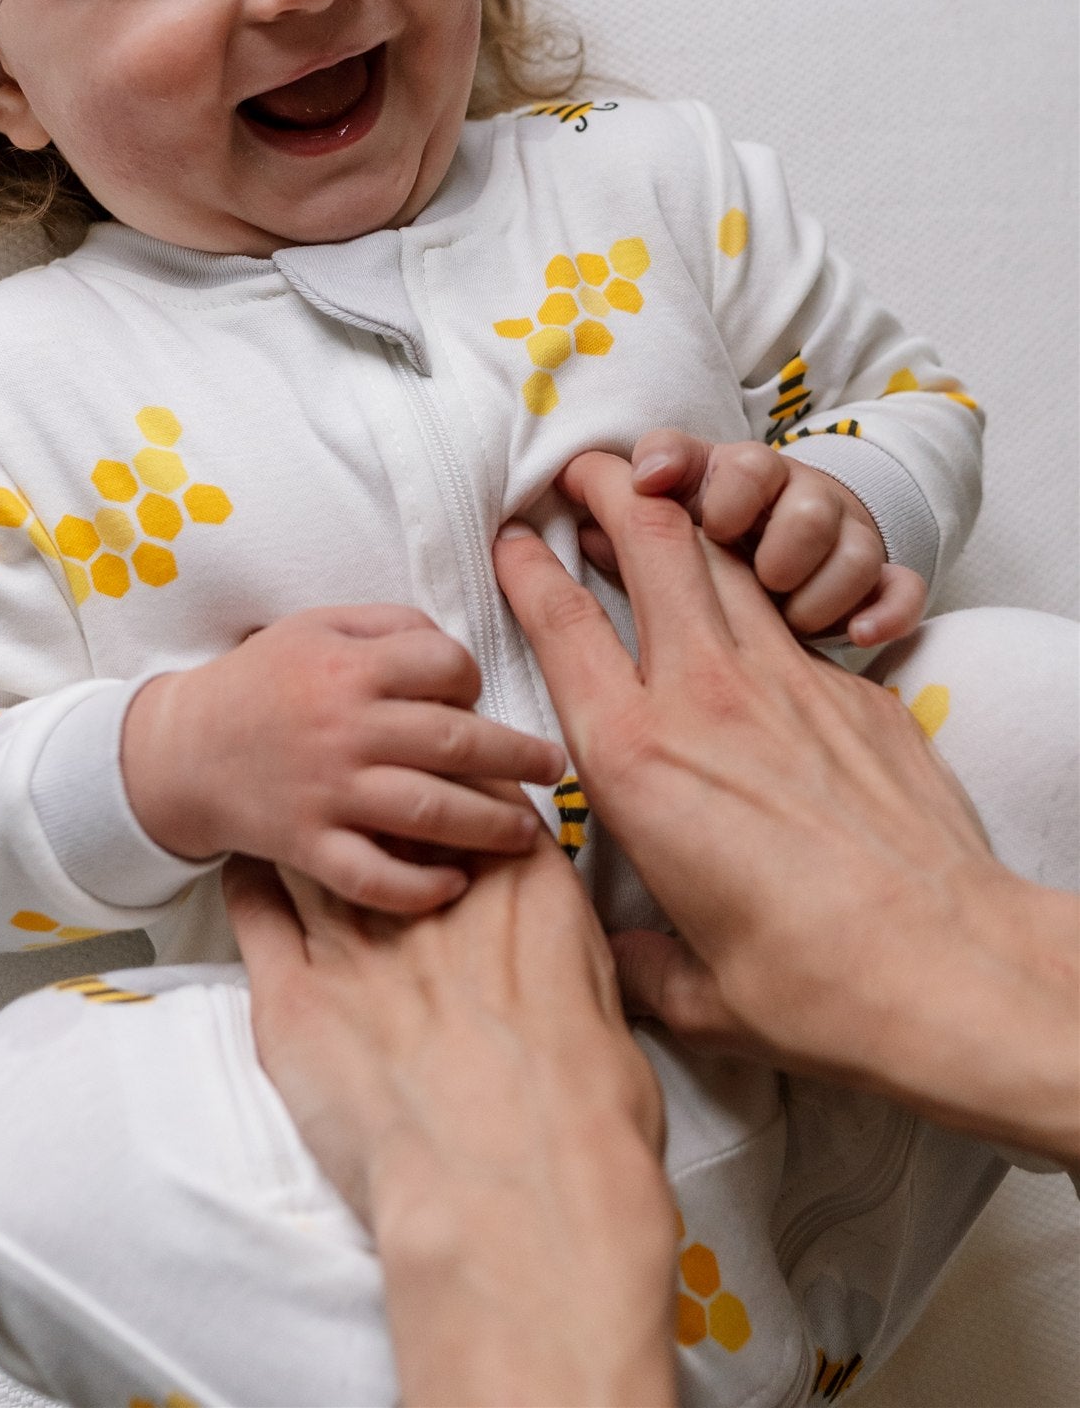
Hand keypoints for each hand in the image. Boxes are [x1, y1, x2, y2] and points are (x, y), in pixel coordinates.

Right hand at [122, 605, 564, 913]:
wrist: (180, 750)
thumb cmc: (259, 681)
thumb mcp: (316, 626)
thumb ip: (388, 626)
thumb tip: (454, 651)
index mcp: (350, 666)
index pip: (446, 667)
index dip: (474, 678)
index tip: (477, 697)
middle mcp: (345, 729)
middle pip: (455, 743)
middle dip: (518, 757)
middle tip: (553, 767)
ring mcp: (327, 792)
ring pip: (429, 812)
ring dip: (489, 824)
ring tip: (527, 831)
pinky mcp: (308, 846)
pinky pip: (373, 877)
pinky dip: (418, 888)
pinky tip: (454, 884)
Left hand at [225, 830, 676, 1407]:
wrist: (514, 1202)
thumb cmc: (581, 1127)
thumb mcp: (607, 1013)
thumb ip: (569, 957)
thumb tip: (559, 952)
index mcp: (522, 888)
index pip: (476, 796)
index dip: (455, 789)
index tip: (443, 790)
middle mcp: (430, 896)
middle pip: (388, 806)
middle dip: (380, 797)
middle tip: (367, 796)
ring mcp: (356, 944)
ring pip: (315, 846)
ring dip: (311, 829)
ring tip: (298, 819)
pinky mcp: (295, 1001)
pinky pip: (256, 911)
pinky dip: (252, 882)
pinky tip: (251, 869)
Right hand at [495, 454, 1079, 1161]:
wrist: (948, 967)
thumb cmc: (813, 987)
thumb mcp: (698, 992)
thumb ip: (644, 959)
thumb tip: (629, 958)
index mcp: (635, 762)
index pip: (564, 627)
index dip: (530, 567)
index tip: (516, 537)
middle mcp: (704, 699)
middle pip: (654, 544)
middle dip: (614, 488)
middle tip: (587, 471)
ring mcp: (787, 682)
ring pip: (727, 559)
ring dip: (688, 516)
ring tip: (660, 496)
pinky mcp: (854, 693)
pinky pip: (793, 620)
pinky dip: (764, 592)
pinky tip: (756, 602)